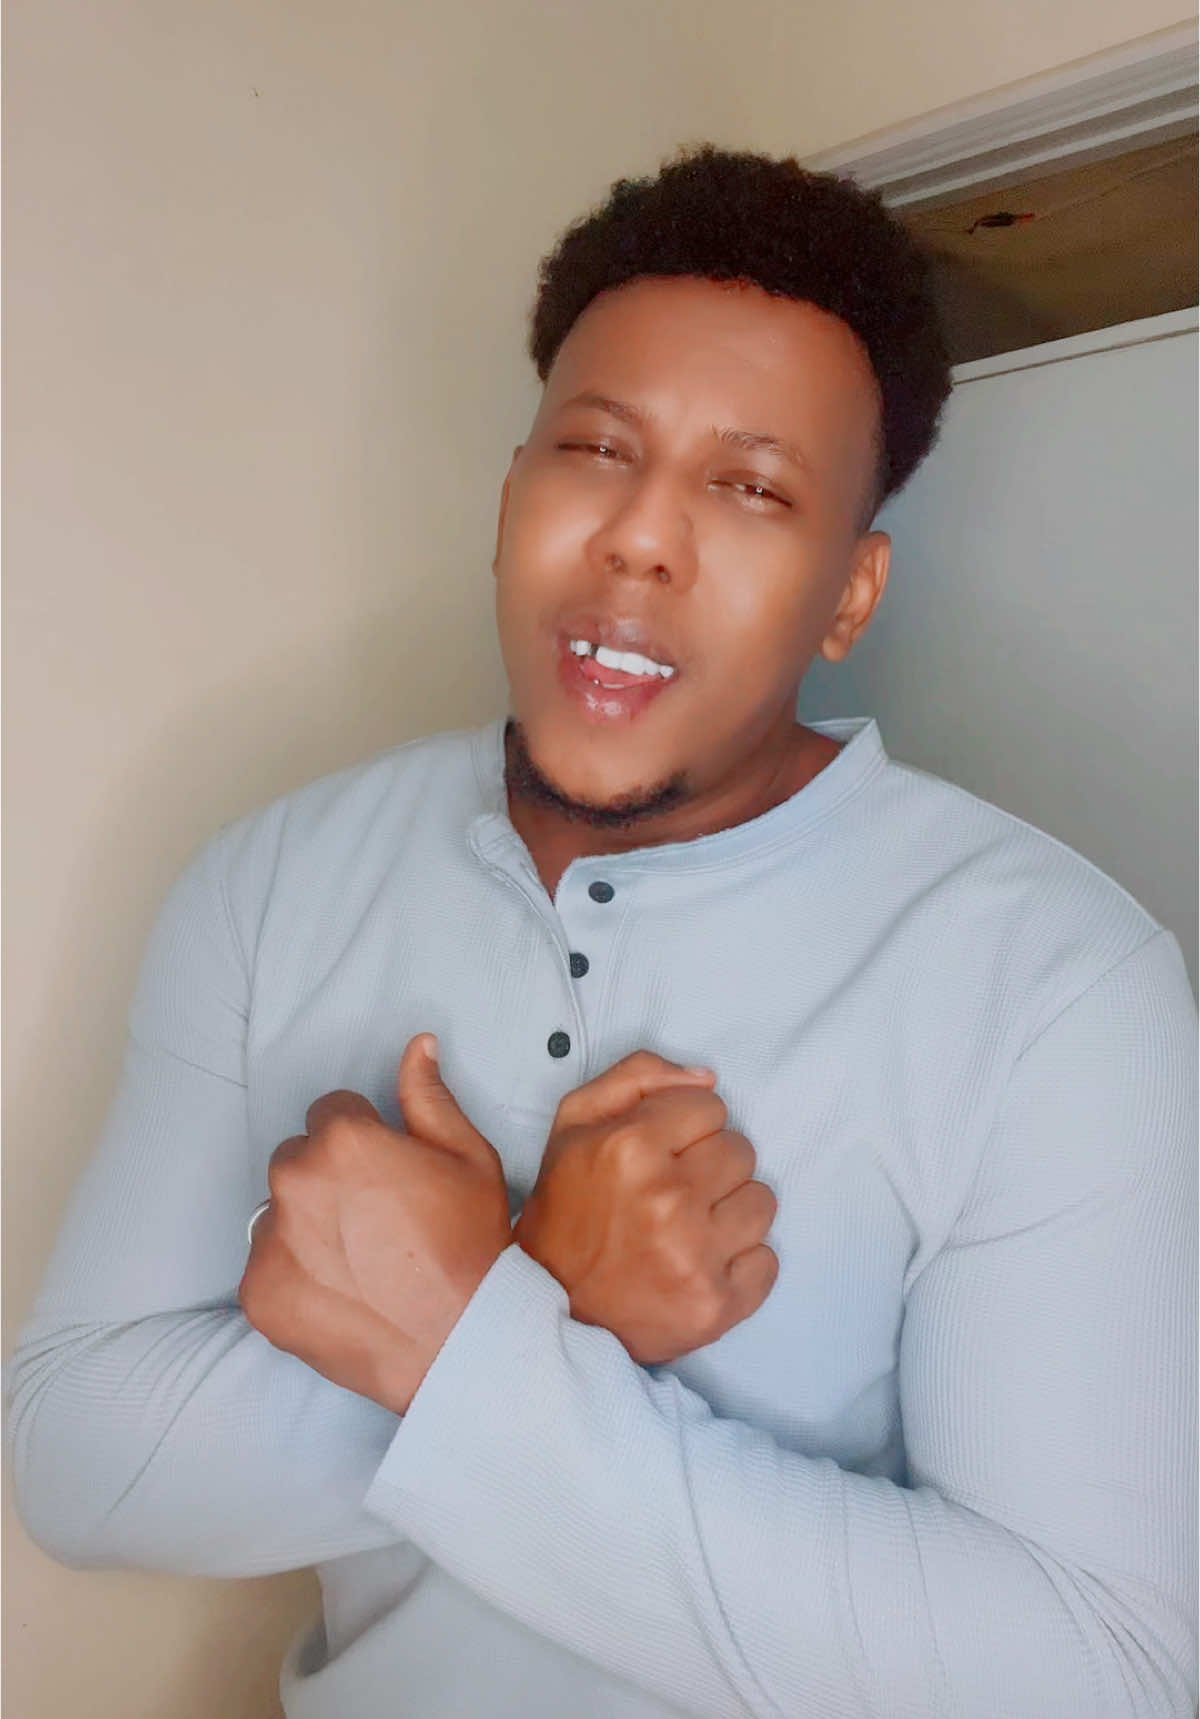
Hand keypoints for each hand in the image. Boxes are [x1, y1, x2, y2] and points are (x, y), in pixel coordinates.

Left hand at [239, 1035, 511, 1414]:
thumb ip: (429, 1096)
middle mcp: (295, 1181)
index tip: (387, 1172)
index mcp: (343, 1139)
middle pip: (297, 1158)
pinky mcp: (258, 1292)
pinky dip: (294, 1274)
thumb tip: (417, 1045)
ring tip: (359, 1259)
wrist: (459, 1340)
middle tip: (374, 1218)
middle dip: (328, 1177)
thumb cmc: (470, 1244)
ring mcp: (270, 1239)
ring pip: (279, 1213)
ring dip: (308, 1225)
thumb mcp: (468, 1157)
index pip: (331, 1111)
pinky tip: (341, 1290)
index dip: (364, 1138)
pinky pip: (267, 1265)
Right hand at [513, 1051, 778, 1364]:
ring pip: (761, 1202)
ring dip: (729, 1213)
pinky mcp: (716, 1304)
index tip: (661, 1153)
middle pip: (741, 1150)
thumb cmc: (567, 1209)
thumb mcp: (575, 1123)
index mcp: (630, 1147)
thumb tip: (707, 1078)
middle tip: (672, 1193)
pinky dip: (740, 1264)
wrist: (548, 1305)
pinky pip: (767, 1262)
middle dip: (710, 1166)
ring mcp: (695, 1257)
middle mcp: (667, 1200)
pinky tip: (701, 1265)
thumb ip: (638, 1077)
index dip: (685, 1127)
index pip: (711, 1106)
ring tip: (689, 1229)